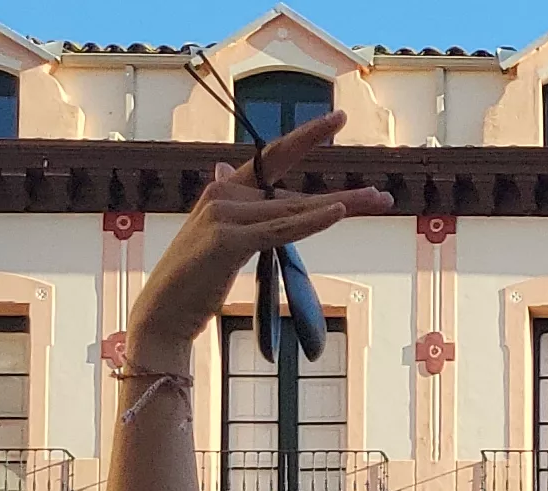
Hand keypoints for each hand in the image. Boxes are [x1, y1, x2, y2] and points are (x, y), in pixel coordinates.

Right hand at [126, 119, 392, 357]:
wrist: (163, 313)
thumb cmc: (193, 281)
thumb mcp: (215, 237)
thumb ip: (230, 205)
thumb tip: (224, 168)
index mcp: (223, 191)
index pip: (272, 158)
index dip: (306, 136)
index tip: (339, 120)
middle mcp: (224, 195)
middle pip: (296, 191)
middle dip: (345, 194)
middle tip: (384, 197)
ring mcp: (224, 215)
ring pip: (294, 210)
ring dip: (342, 207)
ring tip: (379, 202)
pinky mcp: (228, 240)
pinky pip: (281, 230)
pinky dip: (312, 220)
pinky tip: (339, 211)